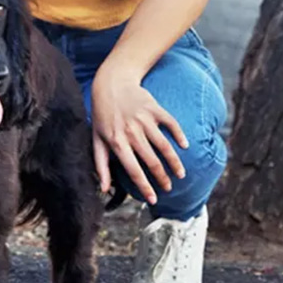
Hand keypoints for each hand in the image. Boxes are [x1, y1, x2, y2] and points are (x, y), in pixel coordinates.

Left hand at [90, 67, 188, 204]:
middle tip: (169, 188)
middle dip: (162, 179)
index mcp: (116, 142)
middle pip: (152, 162)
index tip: (153, 200)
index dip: (144, 187)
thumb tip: (104, 189)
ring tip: (180, 175)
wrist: (111, 83)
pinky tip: (185, 146)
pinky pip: (171, 124)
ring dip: (175, 163)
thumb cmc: (102, 115)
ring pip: (164, 146)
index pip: (133, 170)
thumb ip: (101, 165)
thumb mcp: (97, 139)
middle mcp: (131, 132)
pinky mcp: (155, 109)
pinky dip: (180, 136)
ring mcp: (144, 120)